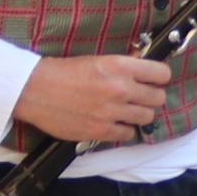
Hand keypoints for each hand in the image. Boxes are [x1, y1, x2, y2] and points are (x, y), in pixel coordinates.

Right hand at [13, 53, 171, 147]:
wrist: (35, 89)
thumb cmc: (63, 72)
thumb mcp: (97, 60)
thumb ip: (122, 68)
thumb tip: (144, 73)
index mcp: (120, 66)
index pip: (161, 74)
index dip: (159, 78)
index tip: (154, 81)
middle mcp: (120, 88)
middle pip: (158, 98)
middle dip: (151, 97)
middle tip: (140, 98)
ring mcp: (112, 111)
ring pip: (147, 117)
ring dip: (139, 114)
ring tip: (126, 111)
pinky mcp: (101, 131)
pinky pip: (128, 134)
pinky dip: (123, 129)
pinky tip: (113, 123)